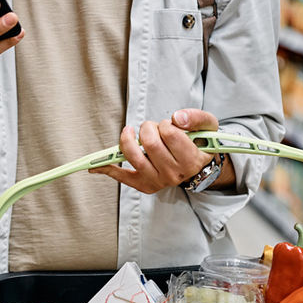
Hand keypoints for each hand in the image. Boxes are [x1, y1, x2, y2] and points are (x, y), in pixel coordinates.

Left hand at [91, 109, 219, 193]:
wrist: (199, 164)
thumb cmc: (200, 142)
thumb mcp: (208, 125)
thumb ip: (196, 118)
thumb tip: (176, 118)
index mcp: (191, 160)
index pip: (170, 134)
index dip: (166, 124)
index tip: (169, 126)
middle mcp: (174, 174)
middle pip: (150, 143)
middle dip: (148, 128)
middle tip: (154, 128)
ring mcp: (158, 181)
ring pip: (134, 156)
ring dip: (128, 139)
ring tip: (131, 133)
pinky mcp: (144, 185)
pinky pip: (123, 177)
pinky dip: (108, 170)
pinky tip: (95, 167)